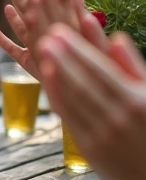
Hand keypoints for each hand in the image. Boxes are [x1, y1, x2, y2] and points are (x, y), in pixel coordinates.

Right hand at [0, 0, 82, 77]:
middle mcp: (44, 31)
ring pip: (20, 24)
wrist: (80, 87)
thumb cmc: (85, 57)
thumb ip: (73, 3)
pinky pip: (12, 49)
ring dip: (11, 11)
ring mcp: (35, 46)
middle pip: (27, 6)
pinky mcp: (28, 62)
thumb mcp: (80, 25)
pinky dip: (2, 39)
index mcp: (56, 20)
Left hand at [38, 24, 145, 179]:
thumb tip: (117, 38)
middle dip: (64, 58)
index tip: (61, 32)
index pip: (102, 71)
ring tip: (42, 51)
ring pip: (74, 99)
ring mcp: (102, 134)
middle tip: (46, 36)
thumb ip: (134, 67)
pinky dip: (57, 96)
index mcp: (137, 103)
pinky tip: (47, 78)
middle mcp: (118, 119)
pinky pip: (69, 116)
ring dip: (56, 74)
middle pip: (84, 82)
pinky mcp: (89, 147)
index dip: (80, 50)